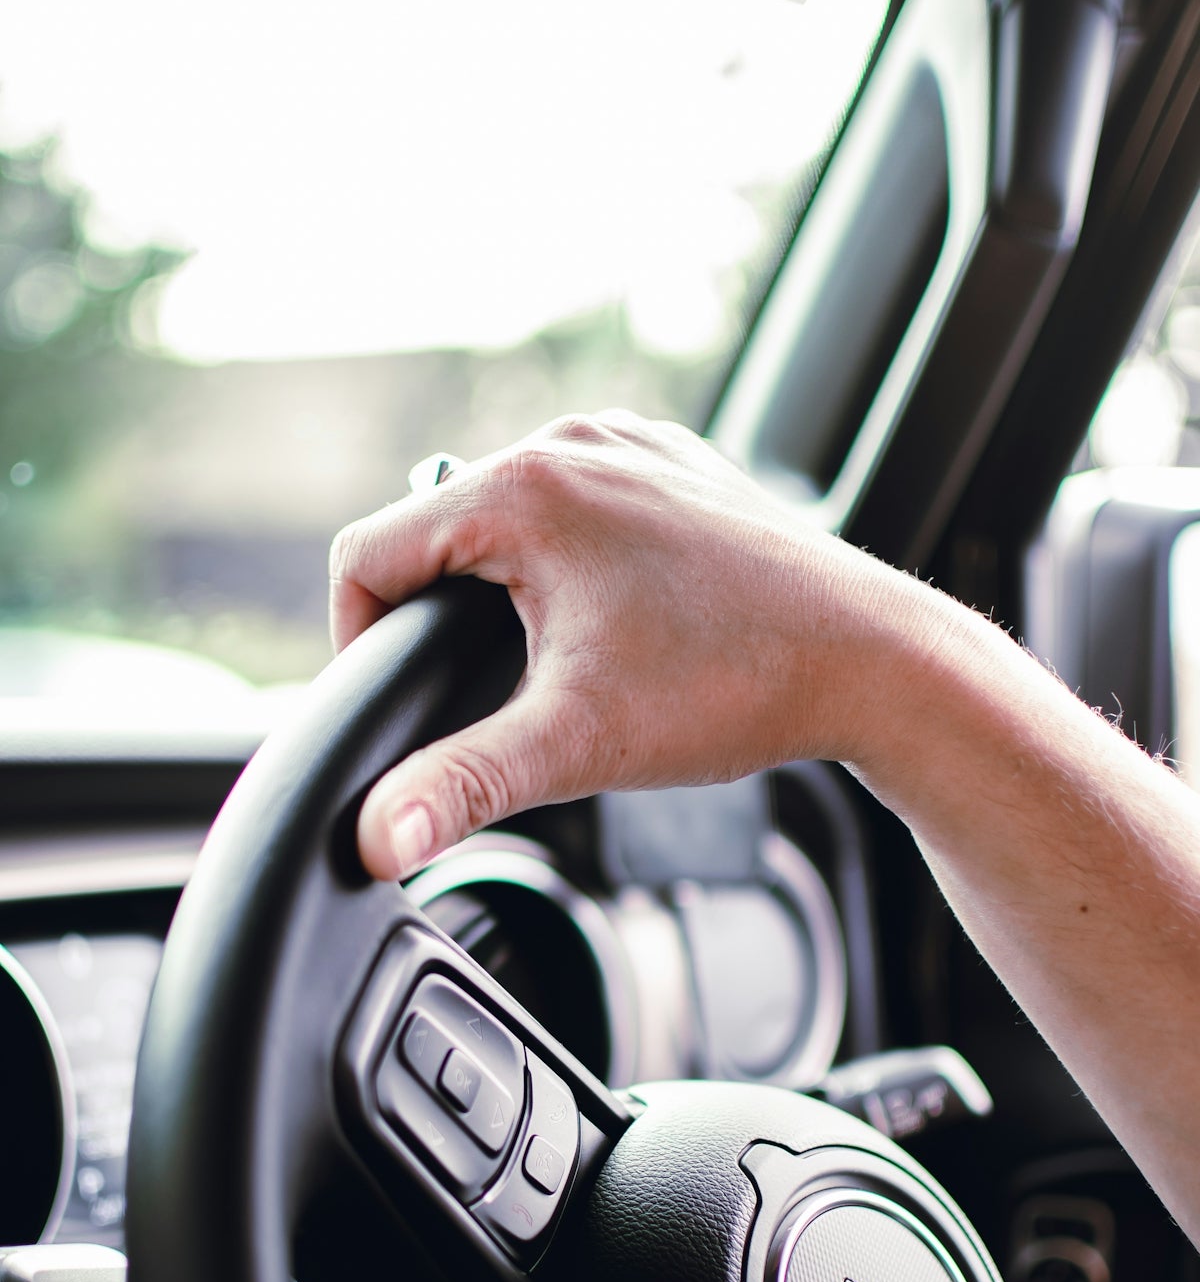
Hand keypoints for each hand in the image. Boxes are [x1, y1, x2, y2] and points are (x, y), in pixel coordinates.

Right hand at [329, 410, 909, 879]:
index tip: (397, 702)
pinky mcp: (673, 465)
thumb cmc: (735, 686)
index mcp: (524, 488)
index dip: (358, 640)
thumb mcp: (575, 743)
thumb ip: (460, 785)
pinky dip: (569, 559)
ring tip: (554, 664)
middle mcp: (572, 443)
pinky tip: (613, 621)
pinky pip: (579, 503)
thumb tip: (372, 838)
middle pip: (438, 532)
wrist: (874, 661)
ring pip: (508, 516)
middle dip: (440, 618)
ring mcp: (629, 446)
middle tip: (490, 696)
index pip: (368, 553)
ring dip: (503, 588)